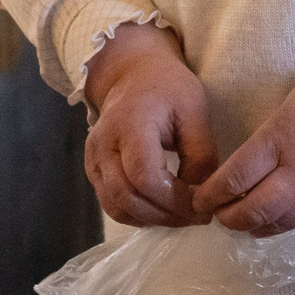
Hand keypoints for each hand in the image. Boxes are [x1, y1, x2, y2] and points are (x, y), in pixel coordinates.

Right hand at [82, 23, 215, 227]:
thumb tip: (198, 198)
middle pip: (127, 197)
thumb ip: (201, 156)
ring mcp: (94, 158)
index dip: (173, 200)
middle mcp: (104, 143)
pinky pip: (111, 203)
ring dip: (151, 219)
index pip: (144, 176)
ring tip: (181, 216)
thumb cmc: (170, 89)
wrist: (135, 74)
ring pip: (116, 206)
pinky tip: (161, 210)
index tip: (202, 207)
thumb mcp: (196, 112)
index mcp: (131, 122)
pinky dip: (137, 214)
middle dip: (165, 215)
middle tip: (195, 218)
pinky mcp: (93, 169)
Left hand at [192, 37, 294, 236]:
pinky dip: (281, 225)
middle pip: (255, 210)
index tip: (199, 198)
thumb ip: (271, 133)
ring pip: (279, 223)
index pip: (237, 177)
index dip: (212, 194)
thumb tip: (247, 162)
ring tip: (238, 222)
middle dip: (228, 218)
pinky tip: (270, 222)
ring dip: (252, 227)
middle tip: (214, 216)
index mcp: (286, 137)